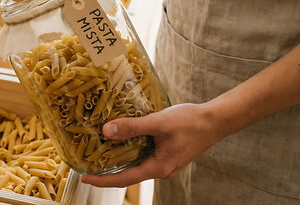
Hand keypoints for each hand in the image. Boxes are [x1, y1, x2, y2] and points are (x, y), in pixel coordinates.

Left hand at [81, 103, 223, 187]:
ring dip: (119, 159)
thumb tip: (106, 131)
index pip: (124, 179)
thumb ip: (132, 127)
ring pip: (137, 163)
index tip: (84, 177)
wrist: (216, 120)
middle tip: (87, 162)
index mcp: (159, 168)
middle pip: (128, 174)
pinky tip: (122, 139)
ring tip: (99, 151)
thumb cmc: (191, 122)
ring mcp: (165, 162)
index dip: (102, 179)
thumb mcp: (158, 122)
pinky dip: (131, 150)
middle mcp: (161, 169)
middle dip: (107, 170)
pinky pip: (145, 155)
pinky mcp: (168, 154)